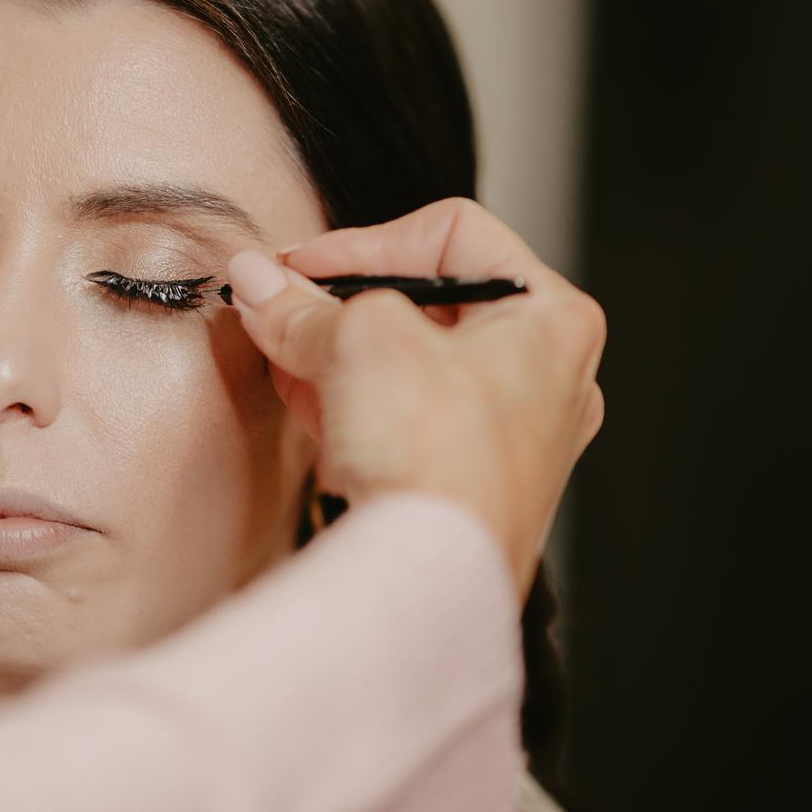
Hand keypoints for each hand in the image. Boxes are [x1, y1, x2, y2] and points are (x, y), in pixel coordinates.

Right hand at [225, 198, 605, 599]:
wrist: (433, 576)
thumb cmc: (438, 457)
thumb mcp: (359, 340)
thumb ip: (303, 304)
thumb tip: (257, 279)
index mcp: (553, 320)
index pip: (451, 235)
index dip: (365, 241)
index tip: (300, 266)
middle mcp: (545, 376)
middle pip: (428, 303)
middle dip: (344, 302)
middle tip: (284, 303)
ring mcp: (506, 434)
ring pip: (409, 363)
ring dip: (338, 350)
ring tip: (283, 347)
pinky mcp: (462, 481)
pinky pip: (402, 418)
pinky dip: (351, 400)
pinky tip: (301, 395)